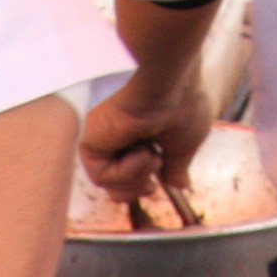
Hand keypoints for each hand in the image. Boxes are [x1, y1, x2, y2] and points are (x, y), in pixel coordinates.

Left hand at [81, 71, 211, 206]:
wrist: (168, 85)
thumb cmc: (182, 104)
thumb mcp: (185, 144)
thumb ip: (177, 166)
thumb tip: (181, 186)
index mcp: (139, 134)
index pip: (130, 171)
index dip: (141, 186)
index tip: (156, 187)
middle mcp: (117, 136)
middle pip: (114, 184)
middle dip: (134, 191)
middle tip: (150, 187)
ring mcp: (103, 139)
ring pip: (110, 184)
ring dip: (138, 177)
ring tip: (152, 155)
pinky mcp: (90, 141)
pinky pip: (102, 176)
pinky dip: (126, 172)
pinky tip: (141, 152)